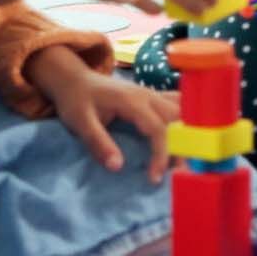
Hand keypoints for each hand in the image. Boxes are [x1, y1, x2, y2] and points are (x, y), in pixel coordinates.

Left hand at [26, 46, 181, 178]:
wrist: (72, 78)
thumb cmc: (76, 100)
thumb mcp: (80, 122)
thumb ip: (98, 143)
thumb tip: (118, 167)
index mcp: (132, 102)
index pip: (158, 129)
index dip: (161, 154)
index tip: (155, 177)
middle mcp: (147, 95)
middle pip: (176, 119)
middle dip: (179, 146)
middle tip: (174, 172)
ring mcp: (150, 93)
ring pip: (179, 110)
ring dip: (184, 132)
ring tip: (180, 157)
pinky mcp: (150, 96)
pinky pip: (175, 104)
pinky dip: (182, 120)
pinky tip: (182, 135)